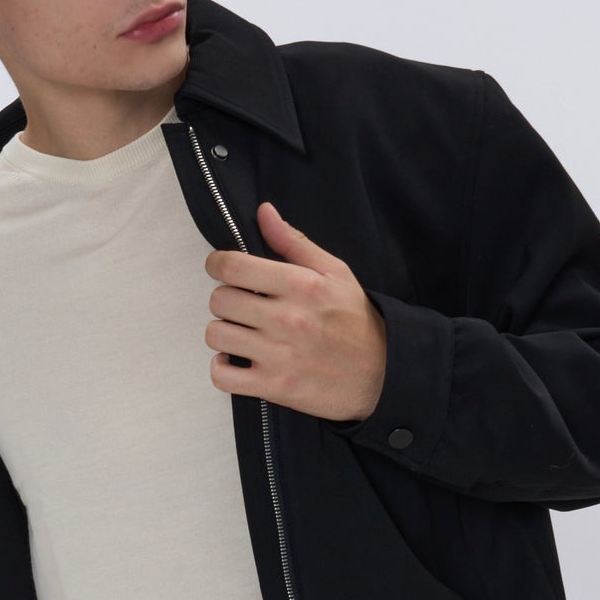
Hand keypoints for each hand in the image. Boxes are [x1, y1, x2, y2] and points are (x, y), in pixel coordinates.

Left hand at [204, 203, 387, 422]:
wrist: (382, 374)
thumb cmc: (356, 321)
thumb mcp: (334, 272)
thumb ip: (294, 241)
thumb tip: (264, 212)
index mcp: (300, 285)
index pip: (232, 267)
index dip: (217, 264)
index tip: (222, 269)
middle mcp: (287, 319)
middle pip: (220, 300)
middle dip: (226, 300)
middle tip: (242, 305)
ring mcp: (279, 355)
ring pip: (217, 335)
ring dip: (224, 333)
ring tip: (242, 332)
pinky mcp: (274, 386)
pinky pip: (222, 376)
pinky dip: (222, 369)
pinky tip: (236, 360)